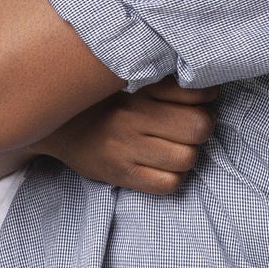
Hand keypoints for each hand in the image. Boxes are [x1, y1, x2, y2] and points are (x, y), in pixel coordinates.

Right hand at [33, 77, 218, 194]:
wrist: (58, 128)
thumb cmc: (103, 102)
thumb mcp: (131, 83)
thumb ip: (167, 84)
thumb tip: (210, 88)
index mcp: (138, 93)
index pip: (194, 94)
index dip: (207, 97)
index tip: (203, 98)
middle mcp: (132, 122)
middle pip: (197, 128)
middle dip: (203, 126)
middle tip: (192, 125)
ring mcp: (126, 152)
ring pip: (187, 158)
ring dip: (190, 153)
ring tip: (179, 146)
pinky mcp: (122, 176)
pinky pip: (168, 184)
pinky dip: (176, 176)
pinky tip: (167, 166)